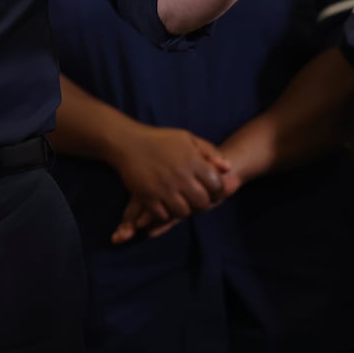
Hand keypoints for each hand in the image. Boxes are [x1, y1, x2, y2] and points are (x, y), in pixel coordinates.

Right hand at [109, 125, 230, 242]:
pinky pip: (162, 215)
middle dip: (201, 202)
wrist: (126, 141)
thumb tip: (228, 168)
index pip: (216, 185)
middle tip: (194, 198)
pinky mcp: (147, 196)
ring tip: (179, 201)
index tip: (211, 190)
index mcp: (192, 161)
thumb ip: (209, 151)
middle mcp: (180, 176)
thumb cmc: (159, 139)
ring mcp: (163, 188)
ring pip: (183, 212)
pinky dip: (165, 213)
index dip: (217, 190)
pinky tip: (164, 204)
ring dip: (183, 209)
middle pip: (201, 202)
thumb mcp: (187, 138)